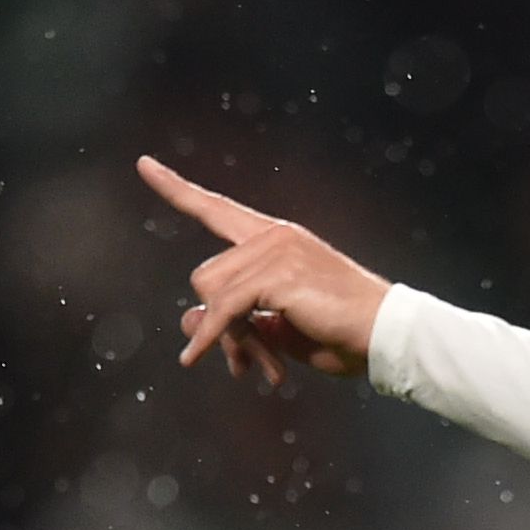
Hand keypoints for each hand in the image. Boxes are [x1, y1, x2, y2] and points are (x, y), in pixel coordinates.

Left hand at [139, 154, 390, 387]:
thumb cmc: (339, 331)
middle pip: (206, 276)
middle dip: (216, 324)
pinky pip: (224, 309)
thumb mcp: (275, 327)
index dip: (177, 188)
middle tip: (242, 361)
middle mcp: (273, 236)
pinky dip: (212, 337)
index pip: (216, 208)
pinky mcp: (278, 276)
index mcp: (276, 237)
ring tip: (255, 364)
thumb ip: (233, 320)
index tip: (144, 165)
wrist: (385, 334)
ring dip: (224, 336)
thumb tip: (185, 322)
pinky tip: (200, 357)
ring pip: (211, 293)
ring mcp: (277, 252)